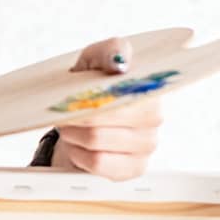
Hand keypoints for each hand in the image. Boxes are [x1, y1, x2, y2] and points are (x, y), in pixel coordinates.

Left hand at [48, 35, 162, 179]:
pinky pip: (98, 164)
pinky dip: (80, 154)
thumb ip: (111, 51)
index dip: (92, 100)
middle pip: (101, 124)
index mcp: (150, 89)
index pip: (122, 98)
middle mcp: (154, 118)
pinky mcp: (135, 168)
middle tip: (65, 114)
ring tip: (72, 128)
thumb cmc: (93, 83)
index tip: (77, 98)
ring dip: (74, 136)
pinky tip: (79, 146)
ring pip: (96, 144)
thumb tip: (120, 63)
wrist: (84, 114)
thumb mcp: (96, 58)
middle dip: (74, 119)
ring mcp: (147, 145)